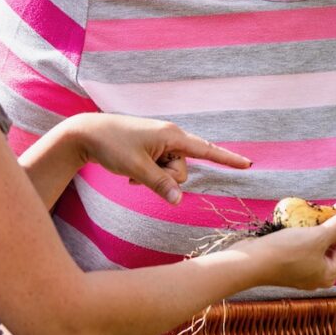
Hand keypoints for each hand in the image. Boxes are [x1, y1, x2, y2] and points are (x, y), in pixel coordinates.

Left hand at [68, 113, 250, 205]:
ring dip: (155, 178)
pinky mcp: (152, 149)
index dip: (228, 159)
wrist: (87, 133)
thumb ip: (161, 185)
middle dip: (167, 178)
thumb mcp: (137, 169)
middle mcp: (170, 137)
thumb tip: (180, 201)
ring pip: (171, 172)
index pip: (206, 150)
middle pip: (183, 170)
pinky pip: (160, 170)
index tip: (248, 164)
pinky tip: (131, 173)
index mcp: (172, 136)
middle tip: (141, 173)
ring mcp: (161, 143)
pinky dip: (149, 175)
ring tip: (133, 171)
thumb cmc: (112, 146)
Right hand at [231, 209, 335, 290]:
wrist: (250, 262)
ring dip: (326, 223)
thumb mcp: (316, 237)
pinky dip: (311, 229)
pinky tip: (312, 216)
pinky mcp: (290, 260)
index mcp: (329, 272)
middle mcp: (318, 272)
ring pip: (321, 241)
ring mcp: (303, 267)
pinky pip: (307, 242)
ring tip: (331, 206)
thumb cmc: (286, 252)